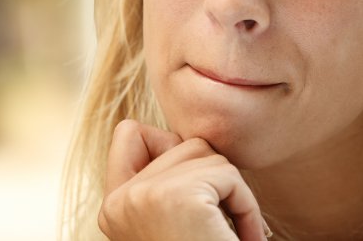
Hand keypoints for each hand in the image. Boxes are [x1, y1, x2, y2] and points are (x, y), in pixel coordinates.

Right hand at [98, 119, 269, 240]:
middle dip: (214, 176)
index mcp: (114, 207)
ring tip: (231, 233)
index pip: (129, 133)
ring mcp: (145, 196)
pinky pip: (228, 175)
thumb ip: (168, 185)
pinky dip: (248, 206)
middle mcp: (121, 200)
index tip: (194, 194)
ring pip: (207, 153)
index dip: (167, 144)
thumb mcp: (171, 221)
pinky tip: (245, 239)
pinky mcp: (178, 199)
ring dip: (233, 190)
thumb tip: (195, 141)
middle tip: (222, 220)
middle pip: (183, 143)